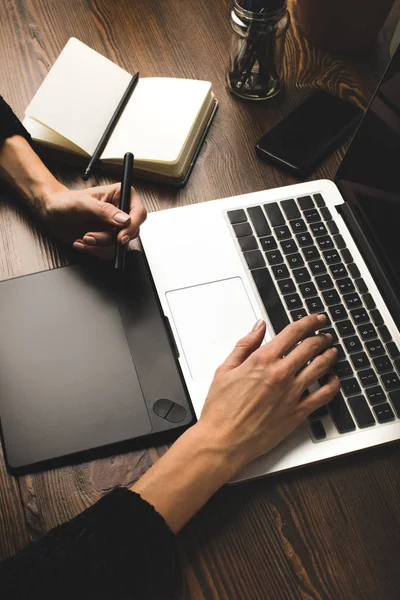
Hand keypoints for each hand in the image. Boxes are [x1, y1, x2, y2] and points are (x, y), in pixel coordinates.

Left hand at [41, 183, 145, 258]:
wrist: (52, 213)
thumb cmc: (65, 202)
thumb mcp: (84, 204)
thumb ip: (105, 211)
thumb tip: (124, 220)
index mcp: (120, 196)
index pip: (139, 213)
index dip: (133, 227)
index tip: (120, 237)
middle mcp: (121, 212)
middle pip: (130, 233)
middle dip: (109, 239)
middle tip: (91, 236)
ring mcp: (114, 228)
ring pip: (120, 246)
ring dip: (100, 246)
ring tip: (83, 238)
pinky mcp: (107, 240)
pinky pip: (109, 252)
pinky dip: (94, 251)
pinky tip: (82, 242)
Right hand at [132, 314, 339, 532]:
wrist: (222, 441)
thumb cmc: (220, 409)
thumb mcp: (225, 369)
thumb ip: (245, 345)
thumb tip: (258, 327)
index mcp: (262, 360)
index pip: (293, 333)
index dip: (309, 322)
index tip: (316, 319)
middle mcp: (280, 374)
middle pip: (311, 347)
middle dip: (322, 337)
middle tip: (325, 335)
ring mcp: (292, 394)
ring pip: (321, 367)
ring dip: (330, 356)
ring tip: (332, 352)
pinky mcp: (297, 413)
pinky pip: (323, 395)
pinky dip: (332, 384)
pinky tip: (333, 380)